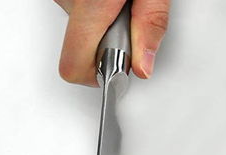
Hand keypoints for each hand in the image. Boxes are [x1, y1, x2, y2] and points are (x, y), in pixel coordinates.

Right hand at [54, 0, 169, 85]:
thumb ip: (150, 27)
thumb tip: (143, 67)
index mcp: (91, 6)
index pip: (74, 67)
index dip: (98, 78)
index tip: (118, 73)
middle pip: (80, 51)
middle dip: (110, 47)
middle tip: (130, 23)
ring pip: (80, 32)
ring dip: (104, 28)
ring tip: (122, 5)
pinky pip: (79, 16)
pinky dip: (98, 15)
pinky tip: (112, 2)